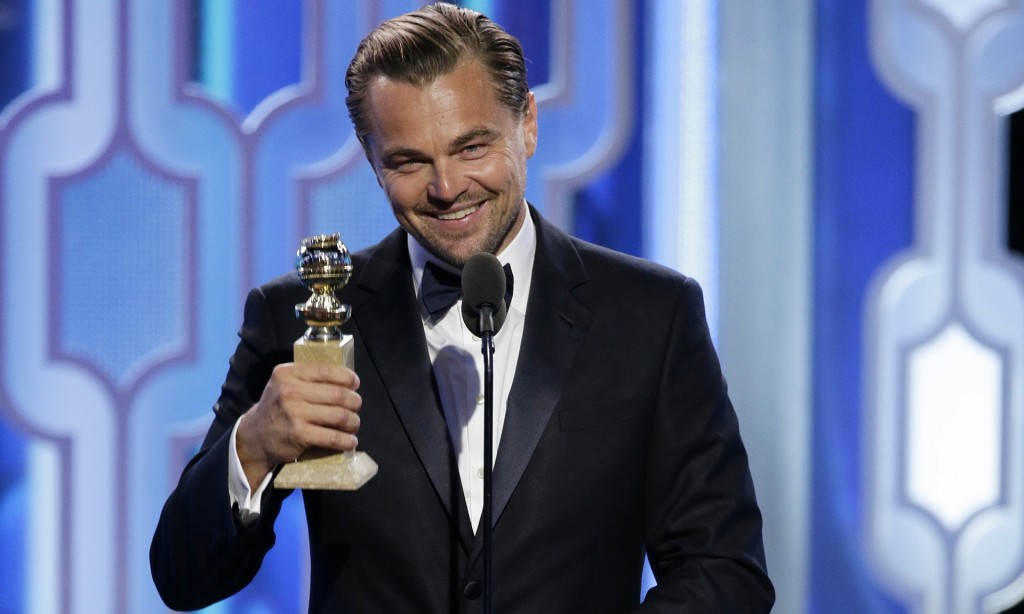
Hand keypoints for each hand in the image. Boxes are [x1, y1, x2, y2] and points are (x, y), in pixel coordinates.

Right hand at [235, 362, 361, 488]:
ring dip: (353, 421)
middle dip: (354, 401)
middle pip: (337, 394)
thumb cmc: (277, 408)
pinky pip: (332, 437)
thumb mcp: (284, 384)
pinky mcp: (299, 434)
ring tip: (354, 423)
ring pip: (339, 415)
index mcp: (287, 374)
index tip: (355, 383)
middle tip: (356, 406)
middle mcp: (289, 391)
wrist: (255, 437)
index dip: (346, 376)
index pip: (325, 370)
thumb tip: (346, 379)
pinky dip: (346, 440)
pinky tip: (350, 441)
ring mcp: (294, 413)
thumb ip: (307, 378)